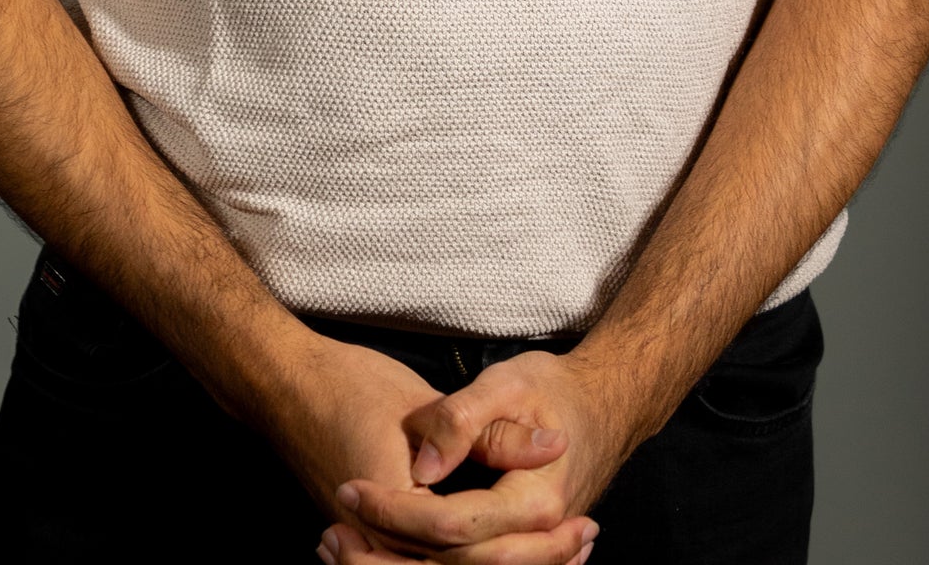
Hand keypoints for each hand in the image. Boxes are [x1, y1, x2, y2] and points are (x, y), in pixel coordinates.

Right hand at [267, 333, 567, 555]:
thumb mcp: (420, 401)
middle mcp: (383, 540)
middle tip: (586, 540)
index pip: (471, 541)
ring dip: (507, 564)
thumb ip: (483, 430)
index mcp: (396, 508)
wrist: (286, 387)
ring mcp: (376, 543)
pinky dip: (470, 560)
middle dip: (530, 561)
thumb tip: (551, 445)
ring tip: (566, 549)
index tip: (580, 521)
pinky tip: (508, 545)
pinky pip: (430, 563)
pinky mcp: (377, 538)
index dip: (532, 535)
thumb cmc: (347, 385)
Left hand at [326, 347, 625, 563]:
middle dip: (382, 557)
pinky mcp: (510, 552)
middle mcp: (530, 539)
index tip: (347, 486)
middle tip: (328, 535)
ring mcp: (522, 552)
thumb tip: (424, 467)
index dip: (393, 511)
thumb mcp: (509, 382)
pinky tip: (379, 552)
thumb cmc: (554, 390)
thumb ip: (464, 419)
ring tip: (336, 548)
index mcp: (533, 502)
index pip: (450, 526)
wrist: (601, 408)